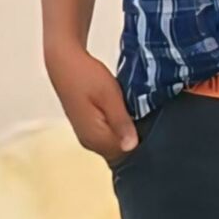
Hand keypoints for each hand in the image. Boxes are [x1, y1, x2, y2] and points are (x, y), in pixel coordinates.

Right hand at [44, 43, 138, 165]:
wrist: (64, 63)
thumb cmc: (87, 76)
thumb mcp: (109, 95)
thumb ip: (120, 121)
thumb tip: (131, 146)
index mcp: (96, 138)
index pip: (127, 154)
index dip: (143, 142)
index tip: (154, 126)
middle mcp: (90, 143)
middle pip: (121, 153)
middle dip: (136, 139)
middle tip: (149, 119)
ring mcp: (87, 137)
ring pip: (115, 145)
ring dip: (127, 133)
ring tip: (140, 115)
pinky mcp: (87, 129)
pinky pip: (108, 137)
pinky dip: (118, 129)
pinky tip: (126, 114)